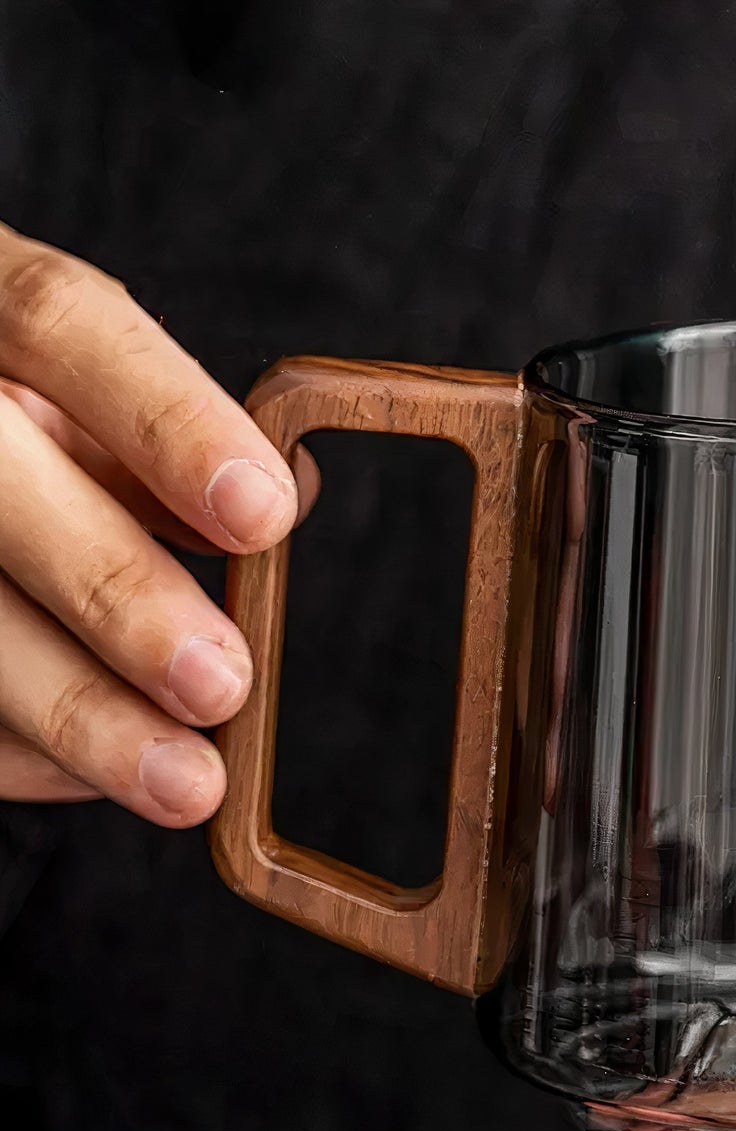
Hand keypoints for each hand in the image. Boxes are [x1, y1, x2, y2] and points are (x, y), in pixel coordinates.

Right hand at [0, 223, 315, 823]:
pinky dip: (22, 749)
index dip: (168, 420)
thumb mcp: (82, 391)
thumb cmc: (20, 421)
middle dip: (115, 592)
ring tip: (189, 782)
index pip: (61, 321)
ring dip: (77, 711)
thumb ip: (167, 437)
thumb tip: (288, 492)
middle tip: (224, 683)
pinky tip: (99, 775)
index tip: (264, 512)